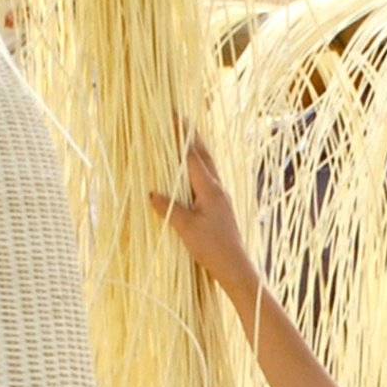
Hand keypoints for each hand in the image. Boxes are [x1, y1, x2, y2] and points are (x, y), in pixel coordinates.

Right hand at [147, 135, 259, 298]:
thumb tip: (152, 194)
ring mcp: (220, 197)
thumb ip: (169, 208)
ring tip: (188, 137)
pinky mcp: (220, 206)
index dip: (181, 138)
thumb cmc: (211, 247)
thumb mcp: (186, 228)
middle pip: (204, 155)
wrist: (234, 266)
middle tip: (181, 119)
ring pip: (208, 166)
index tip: (173, 119)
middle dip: (191, 137)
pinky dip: (199, 167)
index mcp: (209, 189)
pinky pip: (208, 179)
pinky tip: (193, 170)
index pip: (192, 157)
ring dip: (197, 150)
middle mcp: (217, 188)